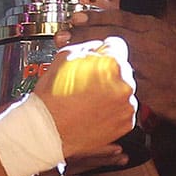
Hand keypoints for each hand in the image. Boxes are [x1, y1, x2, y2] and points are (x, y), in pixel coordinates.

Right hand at [33, 38, 136, 157]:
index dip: (104, 49)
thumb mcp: (64, 57)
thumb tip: (98, 48)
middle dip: (107, 72)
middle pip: (121, 68)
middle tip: (87, 80)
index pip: (117, 45)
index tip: (99, 55)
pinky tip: (93, 109)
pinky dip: (112, 108)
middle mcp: (125, 85)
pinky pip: (123, 108)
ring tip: (88, 97)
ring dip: (111, 90)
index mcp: (112, 65)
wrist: (49, 130)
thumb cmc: (53, 96)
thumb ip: (88, 47)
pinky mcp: (125, 124)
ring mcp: (127, 106)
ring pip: (123, 89)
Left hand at [57, 10, 175, 131]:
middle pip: (108, 34)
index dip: (92, 19)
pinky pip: (120, 83)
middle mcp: (150, 42)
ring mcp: (150, 65)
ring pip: (111, 56)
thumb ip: (139, 39)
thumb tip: (111, 38)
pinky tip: (86, 83)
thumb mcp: (164, 43)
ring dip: (87, 57)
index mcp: (152, 28)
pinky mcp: (150, 89)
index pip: (116, 18)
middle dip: (82, 35)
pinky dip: (102, 81)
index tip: (73, 19)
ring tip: (66, 58)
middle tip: (61, 37)